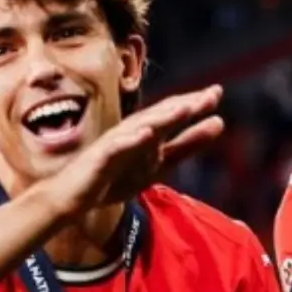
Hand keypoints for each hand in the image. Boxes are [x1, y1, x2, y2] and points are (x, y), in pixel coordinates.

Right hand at [41, 85, 224, 219]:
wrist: (72, 198)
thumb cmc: (113, 178)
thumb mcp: (158, 164)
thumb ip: (186, 145)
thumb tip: (219, 123)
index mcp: (146, 135)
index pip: (172, 116)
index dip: (194, 106)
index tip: (217, 93)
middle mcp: (131, 133)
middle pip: (160, 115)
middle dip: (185, 105)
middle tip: (212, 94)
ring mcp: (114, 144)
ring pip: (140, 127)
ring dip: (162, 117)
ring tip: (184, 109)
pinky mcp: (98, 159)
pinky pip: (115, 148)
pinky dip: (130, 141)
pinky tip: (146, 134)